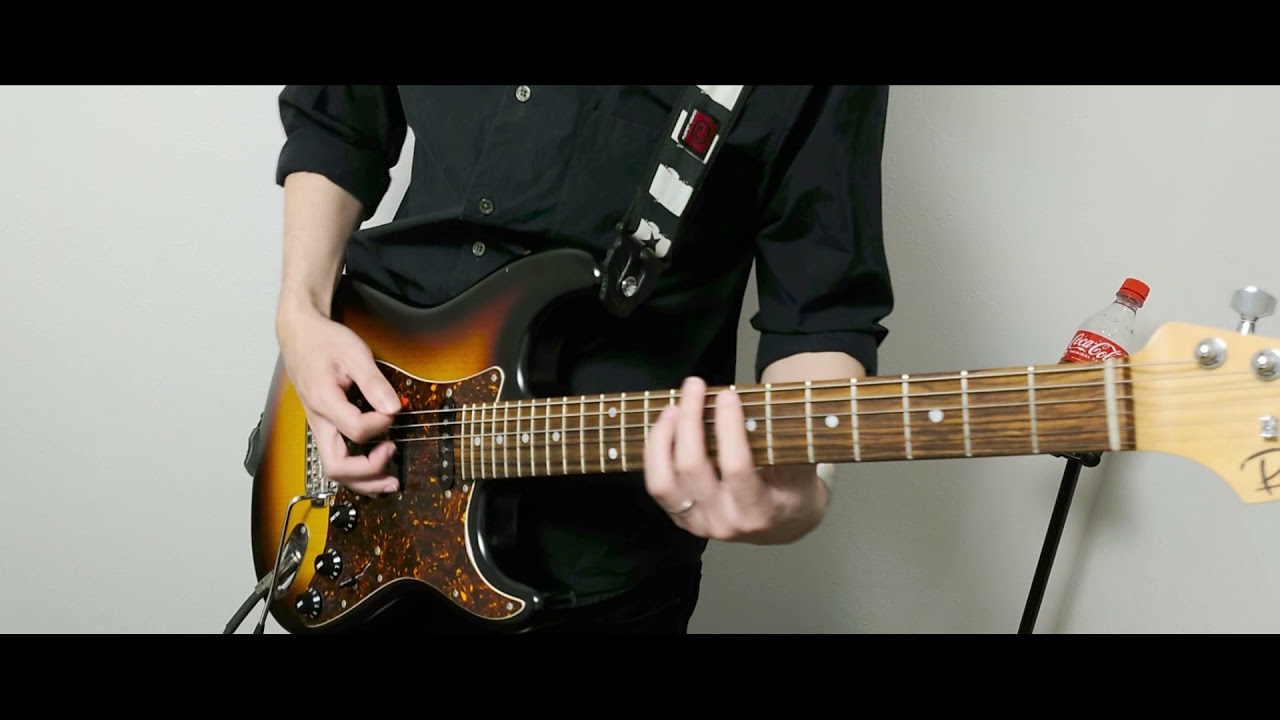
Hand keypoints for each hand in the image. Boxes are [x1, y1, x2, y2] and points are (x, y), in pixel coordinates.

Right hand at [276, 305, 402, 495]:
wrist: (299, 334)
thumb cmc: (323, 341)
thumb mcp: (353, 353)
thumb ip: (373, 382)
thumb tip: (393, 407)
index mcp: (324, 402)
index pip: (357, 430)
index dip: (381, 424)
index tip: (392, 409)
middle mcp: (318, 420)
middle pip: (337, 466)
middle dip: (368, 474)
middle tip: (393, 463)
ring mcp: (320, 426)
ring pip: (335, 468)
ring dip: (363, 480)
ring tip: (389, 481)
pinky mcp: (325, 426)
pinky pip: (337, 457)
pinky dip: (357, 469)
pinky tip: (376, 467)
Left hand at [643, 377, 829, 543]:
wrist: (781, 526)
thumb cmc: (793, 491)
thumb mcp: (804, 473)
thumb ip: (792, 447)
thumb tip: (773, 408)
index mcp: (758, 511)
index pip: (736, 466)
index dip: (729, 427)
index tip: (727, 394)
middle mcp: (723, 523)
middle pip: (692, 468)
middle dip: (690, 420)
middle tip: (694, 386)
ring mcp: (698, 524)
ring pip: (663, 482)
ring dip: (663, 438)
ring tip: (672, 407)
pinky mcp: (681, 519)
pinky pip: (656, 485)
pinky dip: (655, 453)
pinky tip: (663, 427)